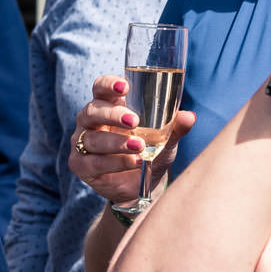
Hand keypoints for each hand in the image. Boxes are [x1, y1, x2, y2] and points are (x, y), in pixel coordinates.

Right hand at [68, 74, 195, 205]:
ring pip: (93, 139)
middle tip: (134, 121)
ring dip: (116, 142)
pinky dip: (115, 162)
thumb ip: (175, 127)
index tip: (125, 87)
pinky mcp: (81, 165)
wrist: (142, 186)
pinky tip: (132, 162)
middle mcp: (90, 122)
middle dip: (112, 115)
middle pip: (93, 111)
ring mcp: (82, 143)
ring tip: (139, 146)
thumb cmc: (150, 152)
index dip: (108, 85)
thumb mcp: (166, 139)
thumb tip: (189, 116)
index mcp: (108, 106)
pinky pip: (93, 162)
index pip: (101, 88)